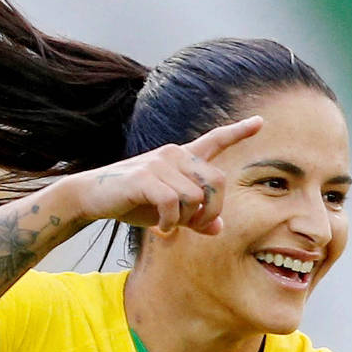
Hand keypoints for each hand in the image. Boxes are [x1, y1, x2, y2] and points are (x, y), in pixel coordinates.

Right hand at [68, 116, 261, 233]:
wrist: (91, 197)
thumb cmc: (132, 203)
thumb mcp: (168, 213)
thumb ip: (194, 219)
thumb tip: (219, 229)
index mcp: (182, 158)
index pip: (215, 140)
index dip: (238, 132)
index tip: (260, 122)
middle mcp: (175, 154)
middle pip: (217, 182)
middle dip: (212, 211)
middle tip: (195, 226)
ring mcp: (160, 163)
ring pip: (196, 197)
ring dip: (187, 220)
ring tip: (170, 225)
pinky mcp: (146, 177)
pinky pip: (174, 203)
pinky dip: (171, 222)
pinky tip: (161, 229)